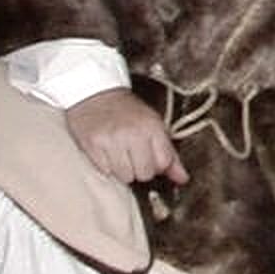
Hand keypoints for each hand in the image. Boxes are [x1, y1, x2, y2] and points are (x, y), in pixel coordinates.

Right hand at [66, 89, 187, 184]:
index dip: (158, 165)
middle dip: (140, 169)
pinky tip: (106, 152)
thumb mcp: (153, 124)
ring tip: (119, 152)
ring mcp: (111, 140)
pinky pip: (105, 172)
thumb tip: (183, 178)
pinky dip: (106, 166)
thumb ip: (169, 153)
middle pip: (144, 174)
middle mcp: (132, 133)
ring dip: (122, 169)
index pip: (163, 163)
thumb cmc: (127, 112)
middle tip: (133, 154)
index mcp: (151, 126)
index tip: (151, 156)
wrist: (96, 94)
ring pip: (124, 177)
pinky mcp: (92, 145)